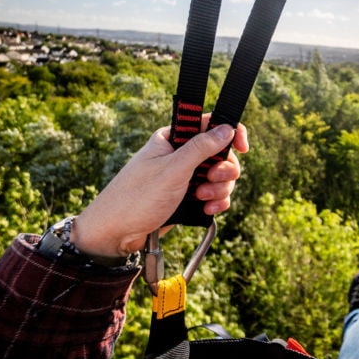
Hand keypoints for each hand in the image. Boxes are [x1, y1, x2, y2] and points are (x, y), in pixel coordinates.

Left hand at [70, 115, 248, 258]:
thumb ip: (201, 148)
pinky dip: (216, 202)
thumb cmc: (136, 198)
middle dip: (223, 170)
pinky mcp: (188, 197)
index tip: (243, 148)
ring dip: (218, 189)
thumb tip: (227, 128)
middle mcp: (180, 155)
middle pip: (220, 153)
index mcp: (172, 138)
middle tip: (212, 180)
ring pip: (220, 176)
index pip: (209, 124)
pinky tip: (208, 209)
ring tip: (202, 199)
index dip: (230, 133)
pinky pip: (214, 195)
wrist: (115, 234)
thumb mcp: (172, 169)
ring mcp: (185, 177)